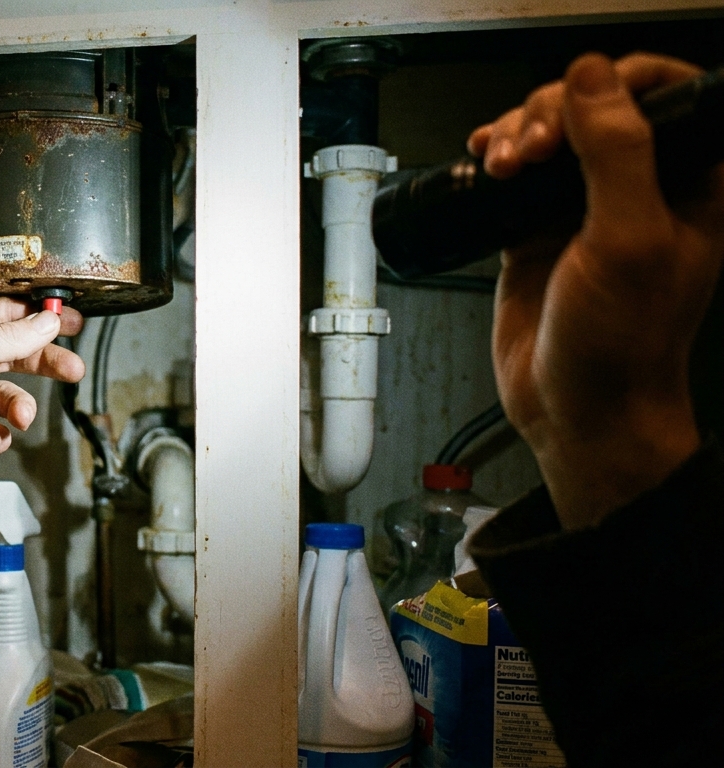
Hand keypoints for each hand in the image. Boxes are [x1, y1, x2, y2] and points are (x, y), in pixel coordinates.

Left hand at [0, 299, 83, 496]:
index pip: (5, 315)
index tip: (70, 320)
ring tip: (21, 416)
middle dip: (43, 363)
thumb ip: (7, 339)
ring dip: (17, 408)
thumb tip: (44, 322)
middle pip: (11, 355)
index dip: (39, 318)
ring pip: (1, 398)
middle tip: (71, 369)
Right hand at [469, 53, 723, 528]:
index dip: (619, 81)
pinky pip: (514, 173)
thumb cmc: (621, 347)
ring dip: (515, 133)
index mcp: (689, 184)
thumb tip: (592, 80)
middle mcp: (641, 189)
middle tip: (529, 148)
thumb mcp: (627, 242)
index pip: (667, 96)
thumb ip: (617, 154)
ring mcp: (586, 209)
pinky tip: (483, 163)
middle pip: (593, 106)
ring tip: (501, 163)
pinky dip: (493, 158)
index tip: (579, 97)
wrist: (577, 412)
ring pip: (549, 134)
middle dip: (550, 110)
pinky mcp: (538, 230)